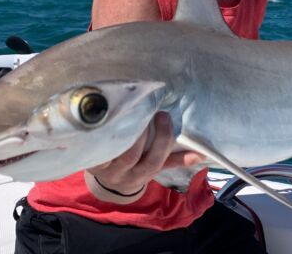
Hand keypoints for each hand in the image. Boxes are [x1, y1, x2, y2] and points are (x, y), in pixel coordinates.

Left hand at [85, 112, 204, 202]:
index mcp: (142, 175)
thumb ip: (176, 159)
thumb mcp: (156, 166)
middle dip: (140, 133)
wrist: (108, 183)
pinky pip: (95, 149)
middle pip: (133, 156)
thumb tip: (201, 154)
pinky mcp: (90, 161)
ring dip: (122, 132)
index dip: (161, 140)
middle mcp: (123, 174)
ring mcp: (104, 169)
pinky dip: (101, 135)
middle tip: (147, 109)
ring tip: (129, 110)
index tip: (165, 116)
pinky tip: (108, 118)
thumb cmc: (137, 168)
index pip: (155, 161)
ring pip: (113, 152)